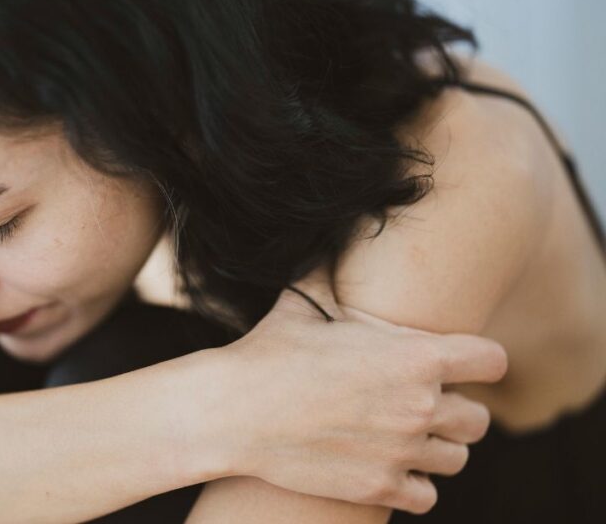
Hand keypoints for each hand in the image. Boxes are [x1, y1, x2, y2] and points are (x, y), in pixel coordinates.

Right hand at [196, 276, 506, 513]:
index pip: (492, 361)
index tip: (457, 365)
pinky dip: (412, 484)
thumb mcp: (303, 303)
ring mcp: (402, 452)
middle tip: (419, 404)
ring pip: (455, 458)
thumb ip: (331, 272)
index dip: (476, 361)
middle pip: (478, 419)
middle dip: (455, 411)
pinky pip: (426, 496)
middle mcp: (420, 406)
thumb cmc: (267, 353)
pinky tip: (387, 466)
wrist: (232, 412)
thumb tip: (335, 228)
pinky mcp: (379, 487)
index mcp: (415, 356)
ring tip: (403, 437)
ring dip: (435, 448)